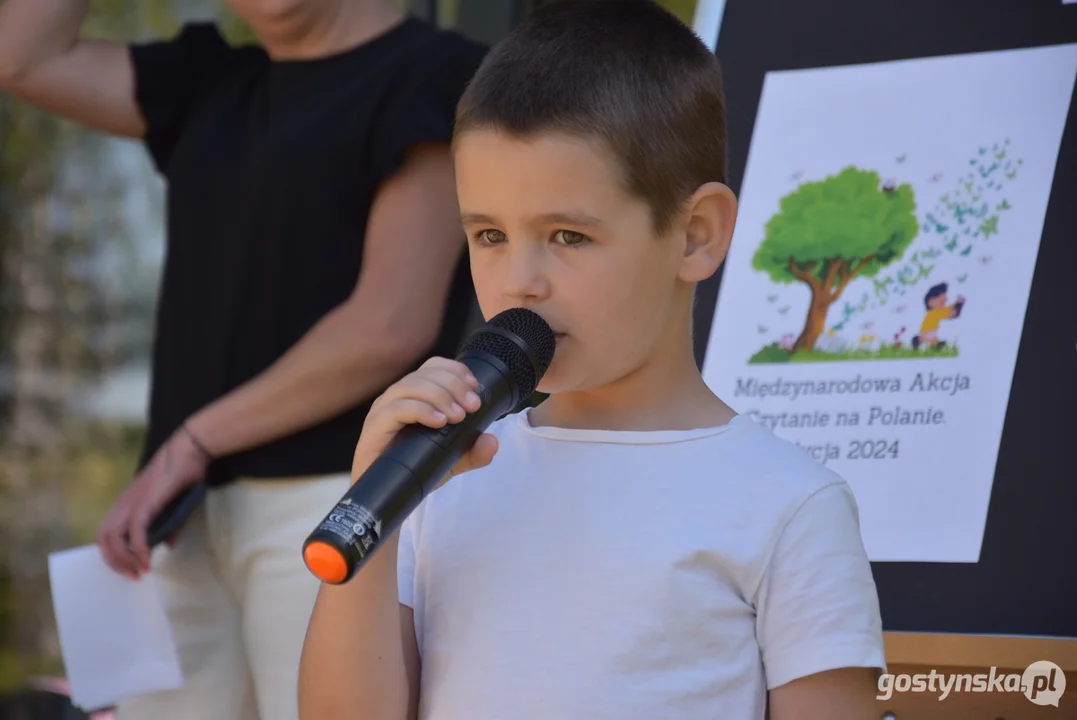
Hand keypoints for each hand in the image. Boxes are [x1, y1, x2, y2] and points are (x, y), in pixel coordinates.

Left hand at [96, 426, 208, 578]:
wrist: (189, 449)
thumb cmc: (184, 473)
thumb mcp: (176, 505)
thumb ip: (170, 526)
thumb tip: (167, 545)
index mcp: (127, 503)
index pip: (106, 533)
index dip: (113, 553)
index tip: (128, 568)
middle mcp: (124, 503)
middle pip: (103, 539)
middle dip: (114, 562)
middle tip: (132, 576)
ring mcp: (132, 502)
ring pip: (113, 538)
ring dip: (123, 559)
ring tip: (140, 571)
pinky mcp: (146, 502)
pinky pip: (135, 530)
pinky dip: (138, 548)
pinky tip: (147, 560)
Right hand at [351, 357, 496, 487]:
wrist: (389, 496)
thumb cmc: (414, 469)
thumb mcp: (452, 460)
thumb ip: (473, 452)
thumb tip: (492, 441)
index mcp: (413, 395)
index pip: (432, 367)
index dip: (454, 370)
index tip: (474, 385)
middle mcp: (396, 397)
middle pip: (424, 374)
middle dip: (453, 385)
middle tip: (472, 406)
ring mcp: (383, 410)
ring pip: (411, 386)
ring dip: (439, 396)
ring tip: (458, 416)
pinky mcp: (374, 427)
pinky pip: (396, 409)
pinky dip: (421, 410)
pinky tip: (438, 421)